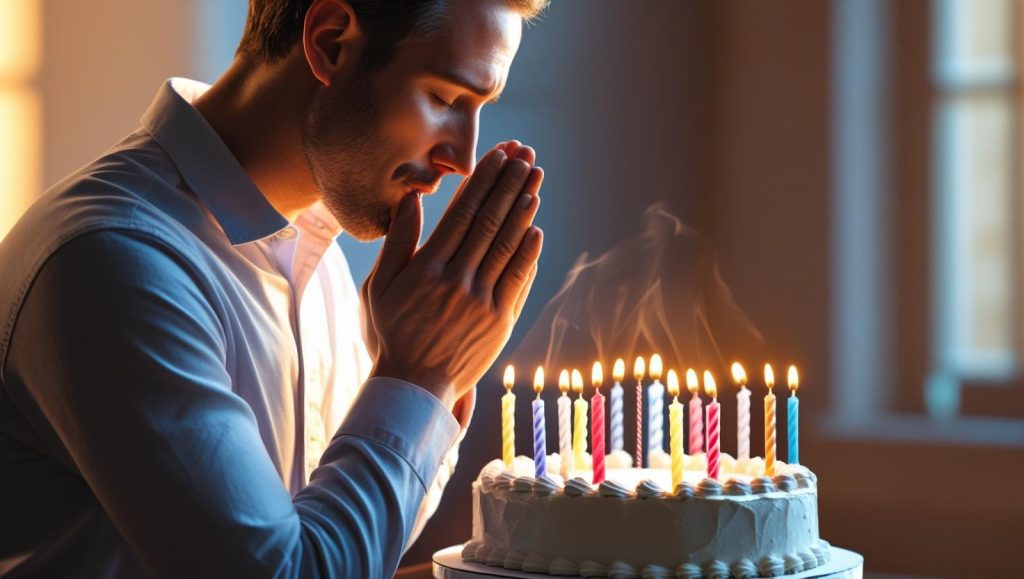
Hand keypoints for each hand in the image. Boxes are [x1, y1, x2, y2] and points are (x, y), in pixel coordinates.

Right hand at [361, 143, 543, 407]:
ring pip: (507, 246)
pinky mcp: (499, 321)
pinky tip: (536, 229)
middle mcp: (456, 280)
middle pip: (489, 222)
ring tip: (534, 181)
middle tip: (525, 156)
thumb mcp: (379, 286)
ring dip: (523, 210)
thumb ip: (397, 242)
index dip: (482, 181)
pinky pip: (518, 280)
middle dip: (509, 184)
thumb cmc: (392, 333)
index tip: (497, 156)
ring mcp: (481, 301)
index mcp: (427, 268)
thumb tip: (410, 198)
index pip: (461, 213)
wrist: (413, 386)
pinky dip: (528, 254)